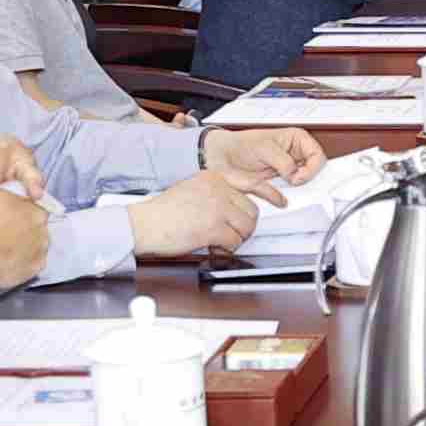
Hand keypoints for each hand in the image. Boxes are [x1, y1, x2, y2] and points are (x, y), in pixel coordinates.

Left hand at [0, 135, 49, 206]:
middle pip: (17, 159)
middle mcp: (11, 154)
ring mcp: (25, 166)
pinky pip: (38, 185)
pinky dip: (40, 193)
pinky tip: (42, 203)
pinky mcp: (33, 180)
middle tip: (17, 186)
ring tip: (37, 194)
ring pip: (32, 171)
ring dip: (34, 181)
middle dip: (16, 172)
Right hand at [123, 174, 272, 262]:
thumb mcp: (192, 190)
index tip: (282, 201)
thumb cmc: (163, 212)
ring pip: (246, 227)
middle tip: (228, 234)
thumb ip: (216, 193)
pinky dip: (226, 249)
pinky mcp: (212, 226)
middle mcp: (217, 188)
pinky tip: (211, 246)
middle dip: (243, 227)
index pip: (252, 182)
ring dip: (235, 239)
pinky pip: (234, 241)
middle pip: (251, 211)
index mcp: (213, 177)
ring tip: (217, 240)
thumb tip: (237, 208)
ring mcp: (216, 206)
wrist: (143, 224)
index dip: (271, 194)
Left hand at [198, 126, 319, 201]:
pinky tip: (279, 194)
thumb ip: (283, 161)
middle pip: (315, 171)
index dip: (312, 168)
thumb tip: (294, 174)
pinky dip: (286, 197)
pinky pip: (290, 194)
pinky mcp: (279, 184)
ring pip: (305, 184)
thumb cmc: (240, 145)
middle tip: (294, 182)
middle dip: (307, 179)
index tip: (298, 175)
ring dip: (298, 189)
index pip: (318, 155)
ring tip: (285, 186)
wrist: (222, 158)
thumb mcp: (264, 147)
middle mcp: (295, 155)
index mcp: (297, 139)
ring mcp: (288, 170)